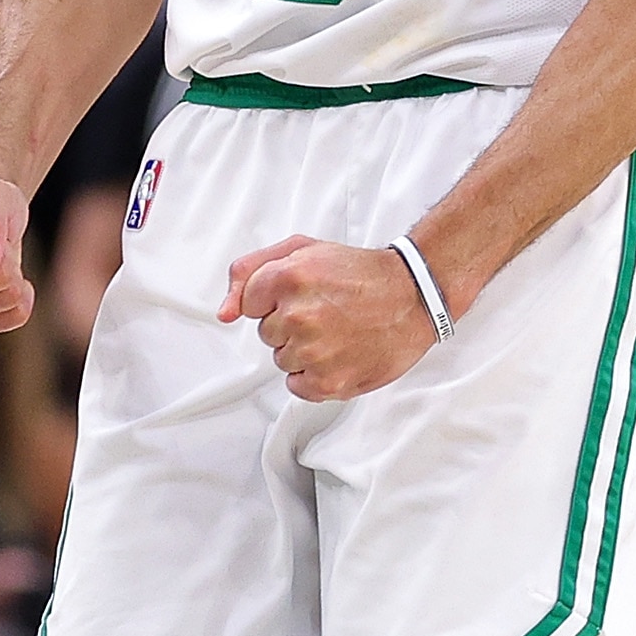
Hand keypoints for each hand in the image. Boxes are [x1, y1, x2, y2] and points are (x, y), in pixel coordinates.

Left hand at [218, 237, 436, 401]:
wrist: (412, 296)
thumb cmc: (357, 272)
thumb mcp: (302, 249)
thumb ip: (250, 271)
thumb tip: (224, 313)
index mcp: (288, 276)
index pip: (250, 303)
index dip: (275, 298)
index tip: (303, 293)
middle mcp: (298, 315)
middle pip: (267, 333)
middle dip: (289, 323)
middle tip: (326, 310)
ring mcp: (314, 352)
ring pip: (282, 359)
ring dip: (304, 349)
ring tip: (337, 330)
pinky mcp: (329, 383)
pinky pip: (297, 385)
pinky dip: (314, 375)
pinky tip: (339, 353)